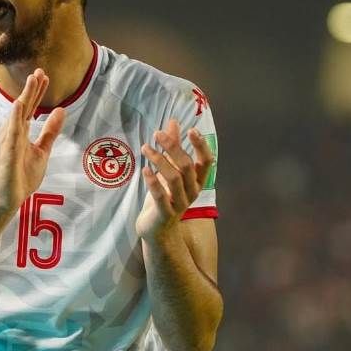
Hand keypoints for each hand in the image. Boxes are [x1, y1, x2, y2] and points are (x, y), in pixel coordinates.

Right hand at [0, 69, 65, 214]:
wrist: (10, 197)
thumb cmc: (22, 175)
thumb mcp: (42, 150)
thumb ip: (50, 131)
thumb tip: (60, 110)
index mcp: (20, 132)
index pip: (30, 108)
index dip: (37, 92)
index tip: (44, 76)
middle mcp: (12, 133)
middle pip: (24, 106)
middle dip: (32, 88)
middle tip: (40, 70)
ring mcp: (9, 141)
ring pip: (18, 115)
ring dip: (25, 96)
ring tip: (32, 80)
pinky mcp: (8, 152)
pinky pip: (12, 133)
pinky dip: (14, 118)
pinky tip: (18, 105)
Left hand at [136, 119, 213, 241]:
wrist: (157, 229)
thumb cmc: (165, 195)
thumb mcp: (170, 169)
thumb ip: (173, 147)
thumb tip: (173, 122)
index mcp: (197, 180)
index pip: (206, 161)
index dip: (201, 146)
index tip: (191, 130)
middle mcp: (192, 191)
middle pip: (187, 166)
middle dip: (173, 148)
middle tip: (157, 134)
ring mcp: (180, 203)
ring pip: (173, 179)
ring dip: (159, 160)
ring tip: (145, 148)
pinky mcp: (165, 213)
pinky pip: (161, 196)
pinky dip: (152, 181)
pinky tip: (144, 169)